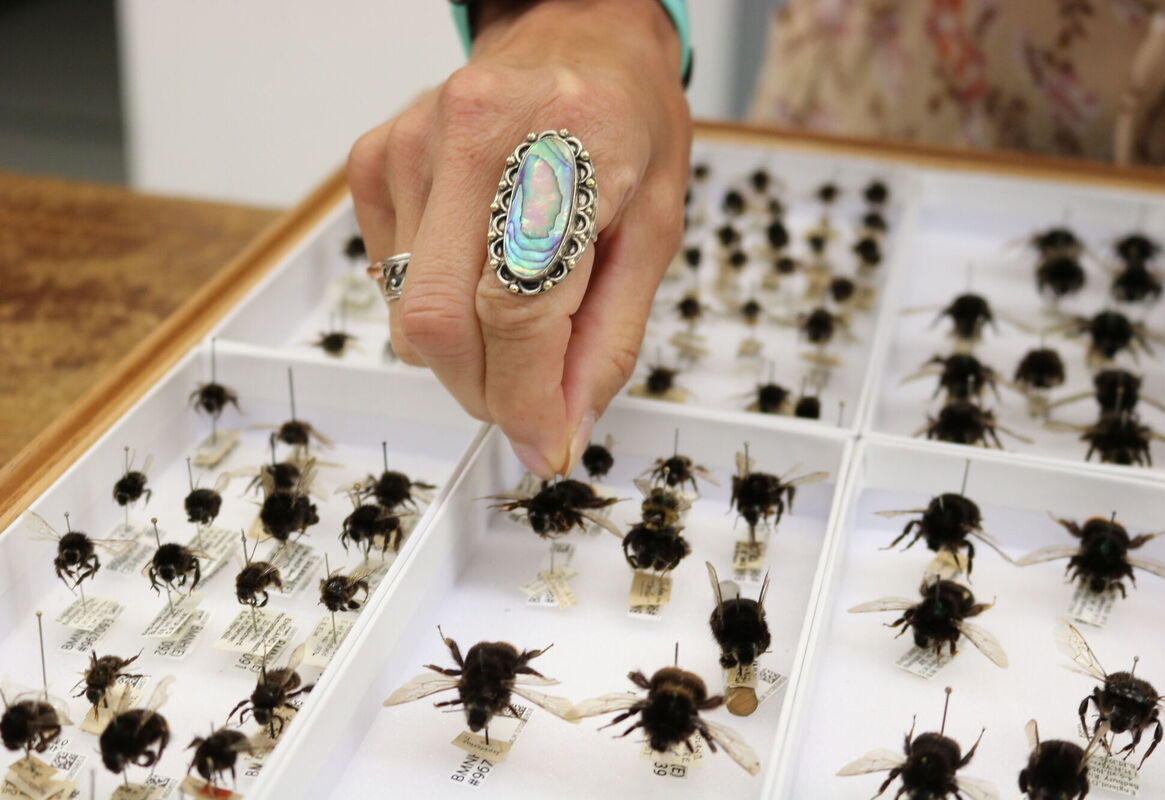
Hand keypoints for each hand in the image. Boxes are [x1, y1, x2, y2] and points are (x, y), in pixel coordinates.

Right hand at [348, 0, 689, 476]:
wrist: (576, 39)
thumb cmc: (629, 126)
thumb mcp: (654, 233)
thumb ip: (607, 342)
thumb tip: (556, 432)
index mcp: (566, 144)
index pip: (517, 307)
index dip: (525, 399)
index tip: (544, 443)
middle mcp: (474, 132)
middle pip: (439, 323)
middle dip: (485, 391)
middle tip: (527, 396)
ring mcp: (412, 142)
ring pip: (407, 314)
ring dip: (463, 352)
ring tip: (515, 304)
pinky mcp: (374, 158)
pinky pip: (387, 279)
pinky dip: (431, 304)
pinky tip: (477, 261)